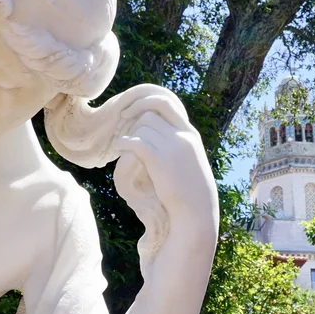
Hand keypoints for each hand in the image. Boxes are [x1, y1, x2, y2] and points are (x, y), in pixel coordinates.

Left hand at [112, 92, 218, 265]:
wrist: (196, 212)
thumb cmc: (191, 193)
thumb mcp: (190, 163)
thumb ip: (178, 147)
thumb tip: (158, 141)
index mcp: (190, 135)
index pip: (168, 102)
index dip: (147, 101)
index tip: (133, 110)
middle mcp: (183, 136)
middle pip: (152, 112)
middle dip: (134, 114)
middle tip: (121, 121)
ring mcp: (173, 147)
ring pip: (143, 126)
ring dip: (128, 132)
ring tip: (120, 143)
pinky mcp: (160, 160)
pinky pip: (137, 141)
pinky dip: (124, 142)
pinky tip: (118, 147)